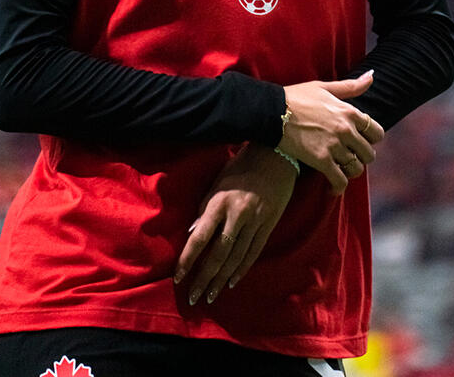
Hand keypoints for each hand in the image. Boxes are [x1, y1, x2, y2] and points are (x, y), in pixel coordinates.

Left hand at [173, 142, 296, 306]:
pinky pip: (253, 252)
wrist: (276, 155)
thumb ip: (205, 209)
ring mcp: (255, 221)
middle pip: (218, 254)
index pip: (199, 237)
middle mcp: (237, 214)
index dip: (188, 260)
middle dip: (204, 278)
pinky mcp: (269, 225)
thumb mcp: (217, 183)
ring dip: (221, 280)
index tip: (178, 277)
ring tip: (211, 296)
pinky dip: (241, 269)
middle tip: (194, 297)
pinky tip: (231, 281)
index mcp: (219, 202)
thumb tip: (192, 234)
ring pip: (236, 258)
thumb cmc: (241, 166)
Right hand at [279, 70, 383, 194]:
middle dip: (360, 157)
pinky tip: (332, 187)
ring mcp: (334, 146)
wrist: (272, 111)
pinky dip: (338, 187)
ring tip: (340, 169)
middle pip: (368, 154)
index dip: (371, 139)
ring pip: (356, 168)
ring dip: (349, 171)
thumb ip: (351, 86)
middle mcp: (346, 130)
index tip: (361, 141)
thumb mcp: (324, 87)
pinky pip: (340, 181)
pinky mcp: (321, 161)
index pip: (376, 133)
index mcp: (349, 112)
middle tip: (349, 156)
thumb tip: (372, 76)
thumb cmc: (296, 97)